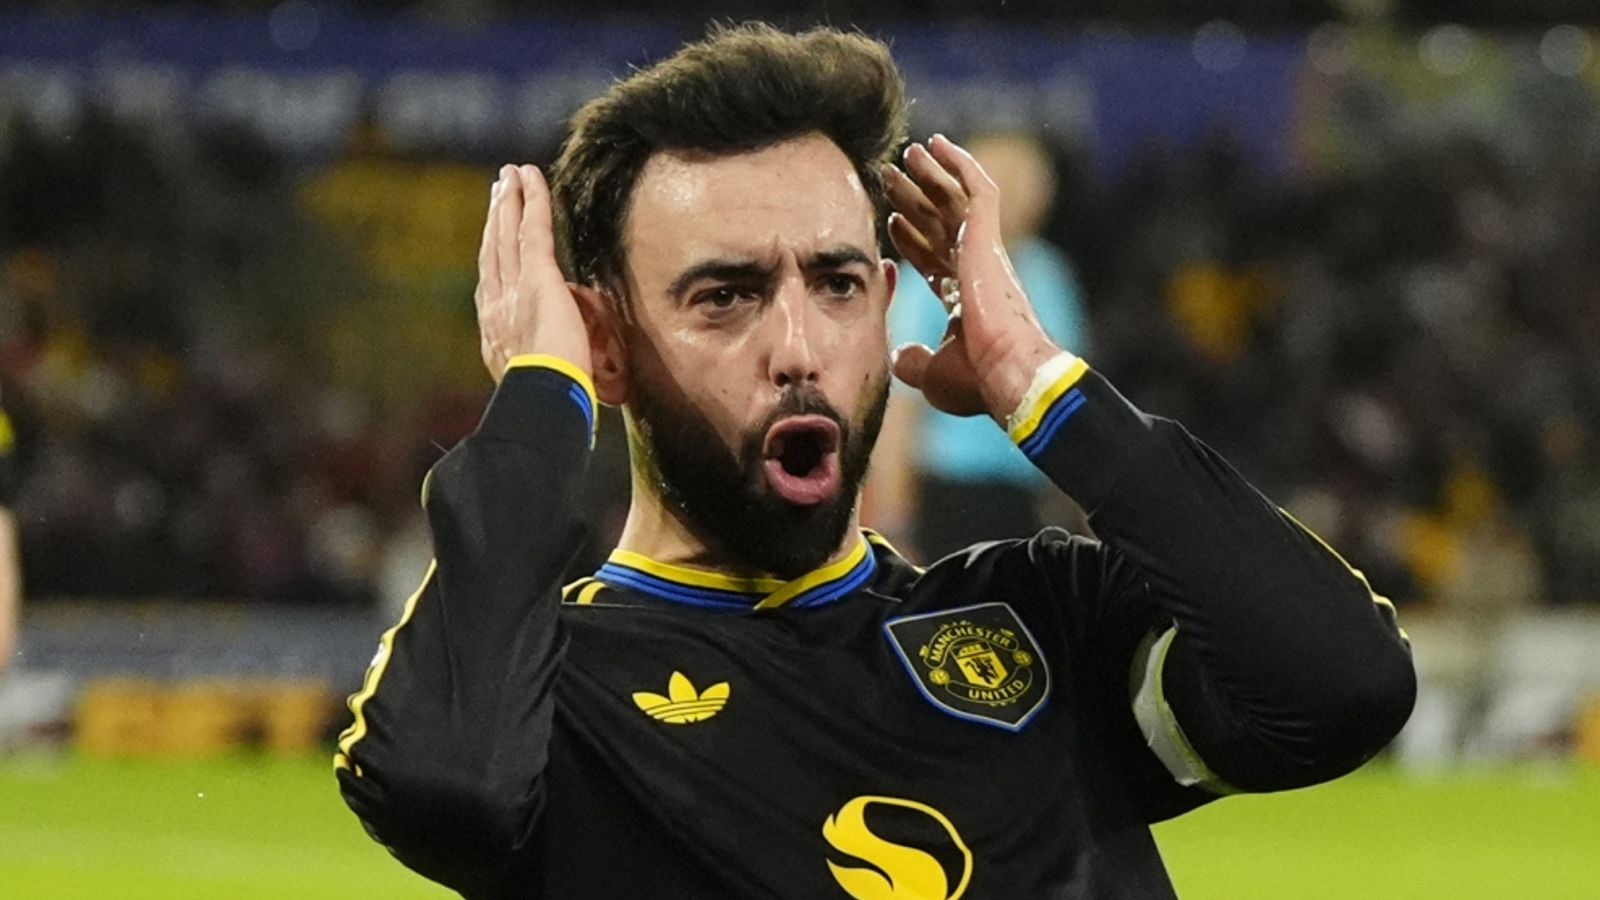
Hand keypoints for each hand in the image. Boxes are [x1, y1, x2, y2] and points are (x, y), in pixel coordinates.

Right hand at [475, 164, 591, 382]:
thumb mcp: (537, 380)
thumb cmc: (547, 402)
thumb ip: (542, 361)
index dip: (492, 256)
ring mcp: (514, 289)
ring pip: (507, 235)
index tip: (493, 237)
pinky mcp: (539, 278)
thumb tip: (561, 360)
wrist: (542, 401)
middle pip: (493, 251)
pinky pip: (534, 229)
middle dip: (495, 219)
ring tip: (510, 177)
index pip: (493, 283)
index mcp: (496, 331)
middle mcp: (497, 305)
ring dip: (510, 201)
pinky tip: (532, 177)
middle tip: (498, 191)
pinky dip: (533, 200)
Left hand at [884, 135, 1061, 421]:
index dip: (913, 241)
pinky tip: (937, 144)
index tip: (892, 222)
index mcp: (965, 301)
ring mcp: (983, 253)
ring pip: (953, 201)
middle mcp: (976, 272)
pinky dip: (959, 164)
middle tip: (891, 177)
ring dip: (929, 176)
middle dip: (915, 201)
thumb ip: (913, 360)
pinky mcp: (988, 238)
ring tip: (906, 154)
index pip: (935, 260)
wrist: (1010, 374)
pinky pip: (976, 189)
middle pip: (940, 225)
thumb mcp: (931, 374)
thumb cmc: (978, 382)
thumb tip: (899, 354)